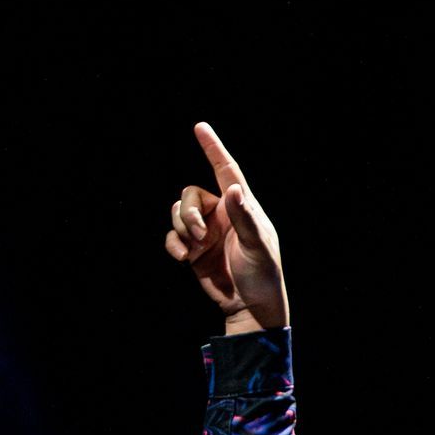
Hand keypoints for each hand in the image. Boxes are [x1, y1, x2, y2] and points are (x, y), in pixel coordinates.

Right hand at [163, 122, 287, 333]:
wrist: (250, 307)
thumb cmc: (263, 276)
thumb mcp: (258, 246)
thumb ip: (244, 218)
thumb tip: (231, 189)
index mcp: (242, 208)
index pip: (226, 171)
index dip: (213, 148)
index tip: (200, 127)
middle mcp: (222, 215)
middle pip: (190, 194)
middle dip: (187, 211)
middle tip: (198, 234)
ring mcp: (206, 232)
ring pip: (178, 213)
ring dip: (180, 227)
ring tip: (194, 248)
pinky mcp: (193, 250)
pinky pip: (172, 235)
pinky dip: (172, 243)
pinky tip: (182, 258)